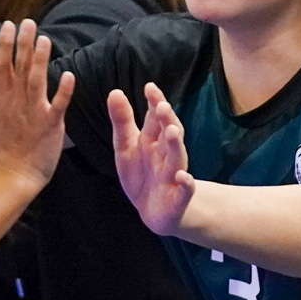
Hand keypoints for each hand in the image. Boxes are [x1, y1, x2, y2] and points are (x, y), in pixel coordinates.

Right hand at [0, 20, 74, 191]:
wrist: (14, 174)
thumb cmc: (4, 143)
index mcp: (2, 99)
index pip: (2, 65)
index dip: (5, 44)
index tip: (9, 24)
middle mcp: (16, 103)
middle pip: (18, 68)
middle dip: (22, 44)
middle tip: (29, 22)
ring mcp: (33, 114)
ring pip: (35, 82)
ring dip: (39, 60)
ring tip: (44, 39)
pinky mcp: (50, 126)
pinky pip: (57, 106)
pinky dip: (63, 90)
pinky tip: (69, 74)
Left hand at [109, 83, 194, 235]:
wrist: (154, 212)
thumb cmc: (141, 174)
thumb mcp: (126, 147)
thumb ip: (122, 121)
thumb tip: (114, 91)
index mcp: (152, 141)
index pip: (155, 118)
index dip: (154, 103)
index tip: (149, 87)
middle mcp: (165, 154)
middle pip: (169, 134)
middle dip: (167, 120)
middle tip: (162, 106)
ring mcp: (173, 175)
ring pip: (177, 157)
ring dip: (175, 144)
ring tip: (171, 131)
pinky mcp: (178, 198)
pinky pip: (184, 190)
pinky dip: (186, 184)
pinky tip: (183, 177)